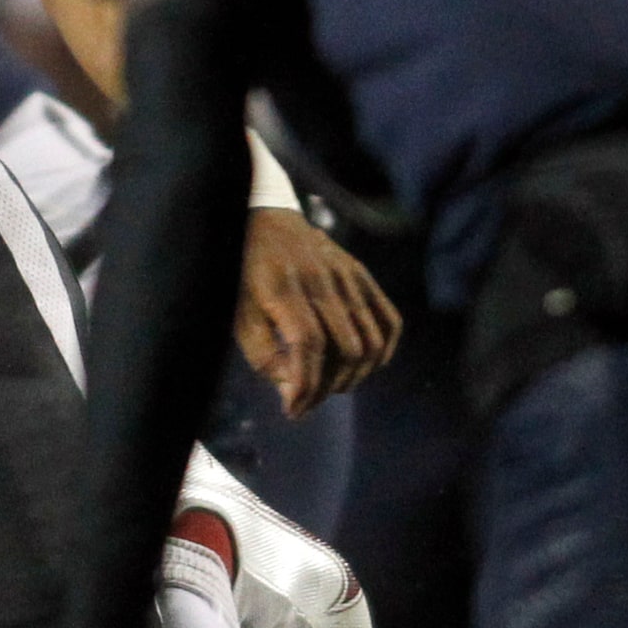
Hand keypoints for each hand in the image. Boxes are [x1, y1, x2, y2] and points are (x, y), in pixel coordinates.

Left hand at [235, 206, 402, 415]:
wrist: (262, 217)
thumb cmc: (243, 271)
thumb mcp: (237, 311)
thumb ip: (262, 353)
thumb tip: (294, 393)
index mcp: (281, 286)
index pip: (308, 344)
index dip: (305, 384)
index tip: (293, 410)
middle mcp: (319, 279)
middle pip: (344, 349)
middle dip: (327, 387)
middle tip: (308, 401)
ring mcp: (345, 275)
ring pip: (370, 342)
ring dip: (353, 376)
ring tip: (329, 386)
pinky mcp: (361, 274)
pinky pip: (389, 322)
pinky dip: (382, 352)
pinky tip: (360, 367)